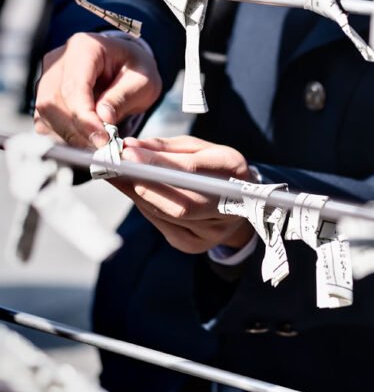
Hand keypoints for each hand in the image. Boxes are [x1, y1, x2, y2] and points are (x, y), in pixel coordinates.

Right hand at [34, 32, 161, 147]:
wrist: (126, 66)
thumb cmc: (135, 70)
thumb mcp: (143, 81)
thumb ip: (123, 97)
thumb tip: (103, 118)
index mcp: (84, 48)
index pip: (74, 87)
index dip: (84, 117)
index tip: (102, 140)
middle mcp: (59, 61)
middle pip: (53, 103)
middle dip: (76, 131)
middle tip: (101, 148)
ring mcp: (48, 78)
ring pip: (45, 114)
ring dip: (69, 136)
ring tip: (96, 145)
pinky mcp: (45, 95)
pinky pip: (45, 121)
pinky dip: (64, 135)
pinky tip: (85, 140)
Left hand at [114, 135, 256, 253]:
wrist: (240, 202)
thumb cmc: (215, 168)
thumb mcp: (198, 148)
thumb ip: (166, 147)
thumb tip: (130, 147)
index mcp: (234, 172)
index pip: (192, 170)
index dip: (157, 163)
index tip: (128, 153)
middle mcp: (229, 206)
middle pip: (181, 202)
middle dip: (143, 184)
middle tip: (115, 167)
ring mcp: (213, 231)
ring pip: (167, 215)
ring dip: (138, 194)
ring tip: (119, 176)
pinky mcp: (195, 244)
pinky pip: (162, 225)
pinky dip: (146, 207)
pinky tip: (137, 192)